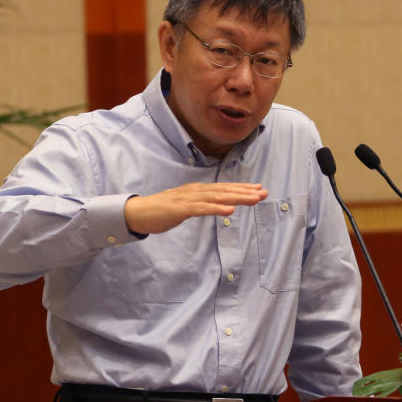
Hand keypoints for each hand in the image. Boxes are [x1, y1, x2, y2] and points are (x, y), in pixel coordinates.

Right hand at [124, 182, 267, 234]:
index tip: (259, 189)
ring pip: (217, 197)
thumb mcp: (185, 206)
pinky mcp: (180, 209)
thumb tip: (215, 205)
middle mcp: (195, 191)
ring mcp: (188, 199)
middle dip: (245, 191)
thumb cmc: (161, 211)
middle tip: (264, 192)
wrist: (137, 213)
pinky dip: (216, 208)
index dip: (242, 188)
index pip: (224, 188)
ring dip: (236, 197)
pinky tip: (230, 210)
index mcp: (197, 190)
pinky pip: (201, 208)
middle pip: (224, 190)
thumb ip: (200, 205)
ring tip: (253, 199)